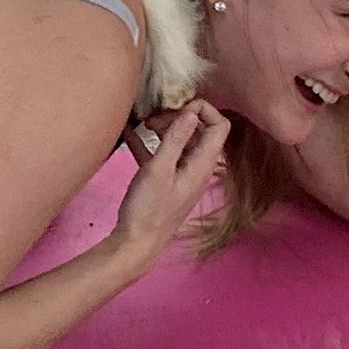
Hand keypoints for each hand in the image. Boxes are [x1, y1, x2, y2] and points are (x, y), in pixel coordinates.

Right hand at [114, 100, 229, 274]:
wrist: (136, 243)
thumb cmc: (149, 208)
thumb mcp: (159, 169)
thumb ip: (175, 138)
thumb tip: (191, 111)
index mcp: (203, 163)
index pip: (219, 125)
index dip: (203, 109)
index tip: (177, 106)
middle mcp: (198, 167)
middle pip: (199, 129)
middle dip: (178, 116)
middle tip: (154, 118)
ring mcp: (182, 173)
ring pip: (180, 140)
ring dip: (164, 127)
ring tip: (143, 124)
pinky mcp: (167, 179)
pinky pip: (163, 153)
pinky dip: (149, 142)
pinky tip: (130, 133)